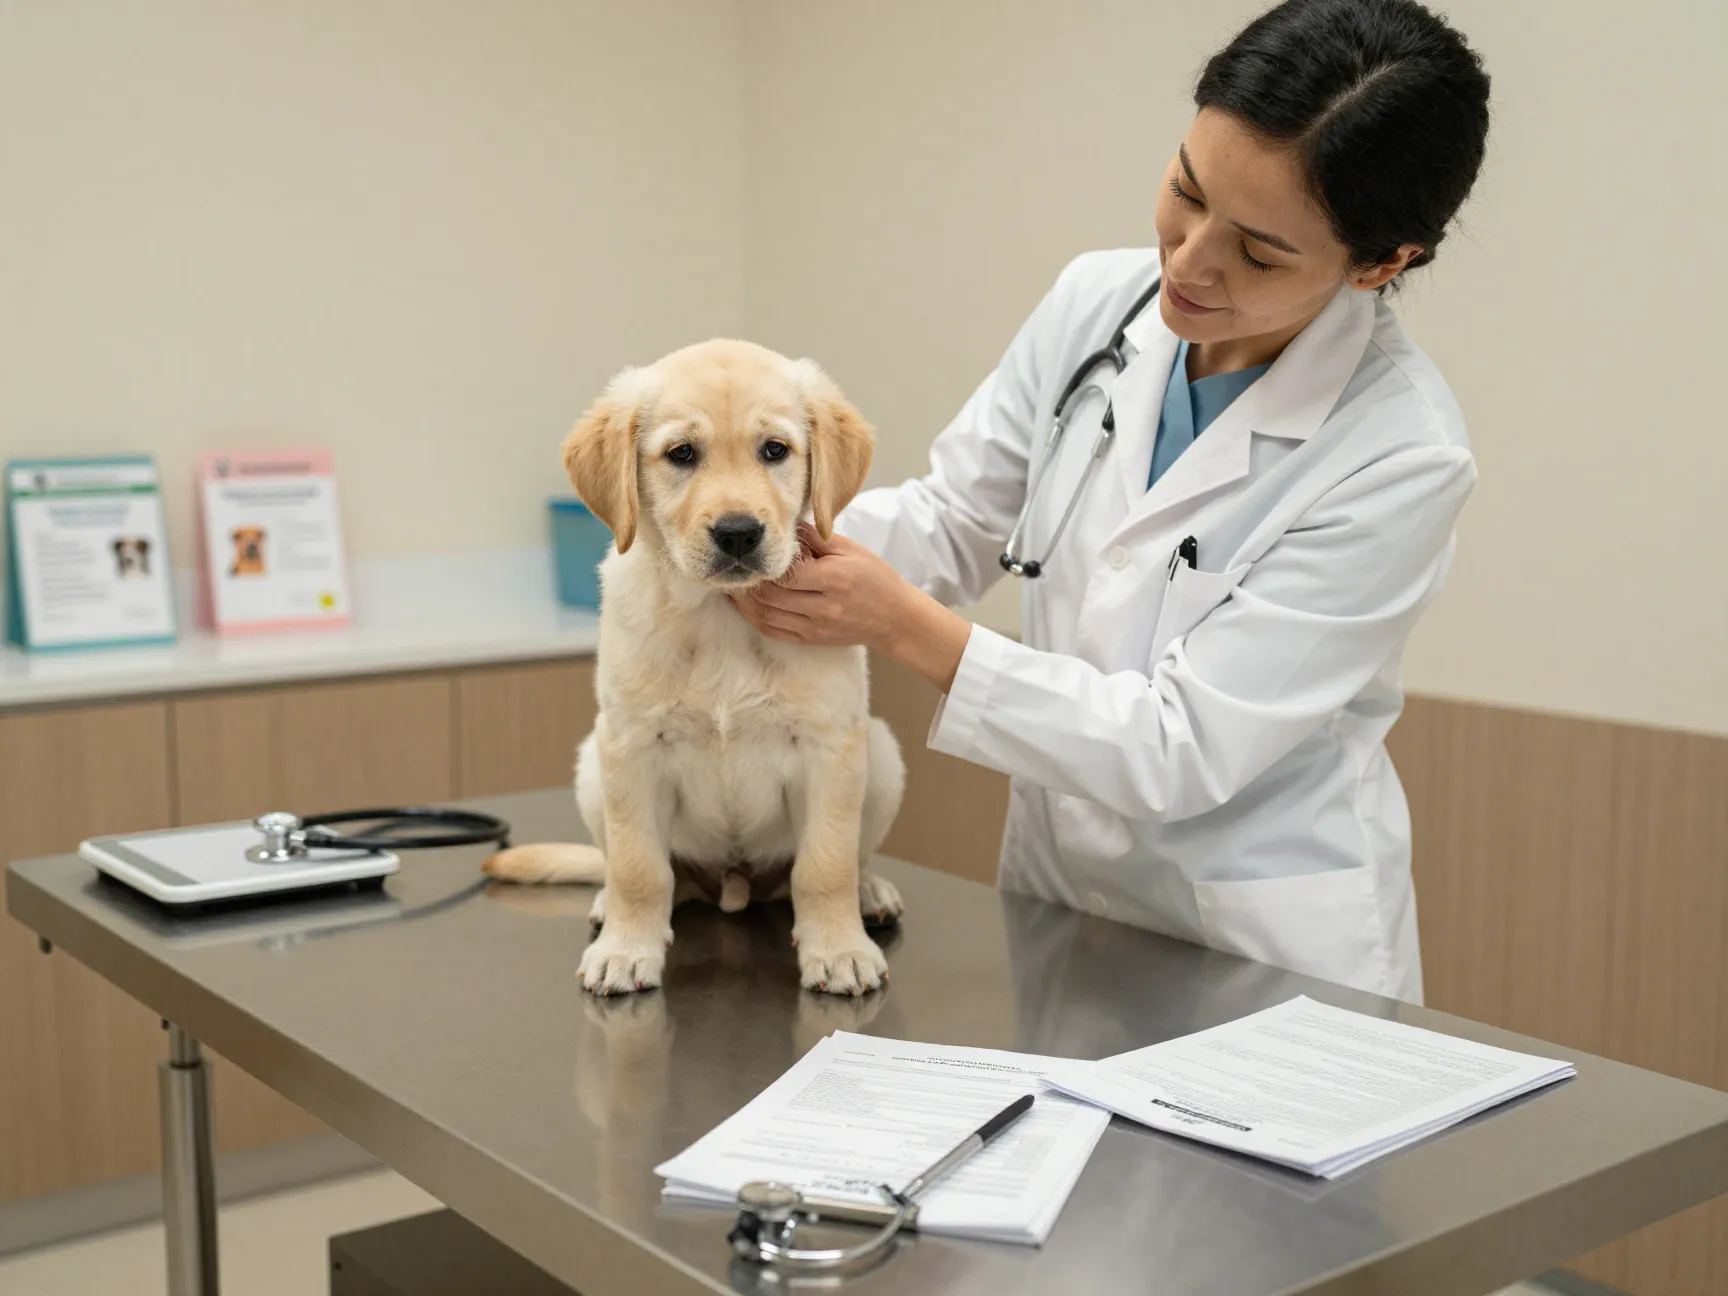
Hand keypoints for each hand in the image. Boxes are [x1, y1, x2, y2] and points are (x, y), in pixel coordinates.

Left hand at [731, 524, 972, 690]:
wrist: (895, 618)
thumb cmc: (875, 578)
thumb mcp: (851, 550)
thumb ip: (816, 538)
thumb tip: (786, 524)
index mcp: (835, 579)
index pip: (787, 573)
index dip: (766, 564)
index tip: (753, 552)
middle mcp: (824, 607)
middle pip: (772, 595)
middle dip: (750, 581)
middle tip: (735, 565)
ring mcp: (816, 627)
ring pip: (766, 615)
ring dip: (745, 600)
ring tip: (733, 583)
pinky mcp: (810, 639)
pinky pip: (773, 631)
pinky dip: (754, 617)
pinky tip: (744, 604)